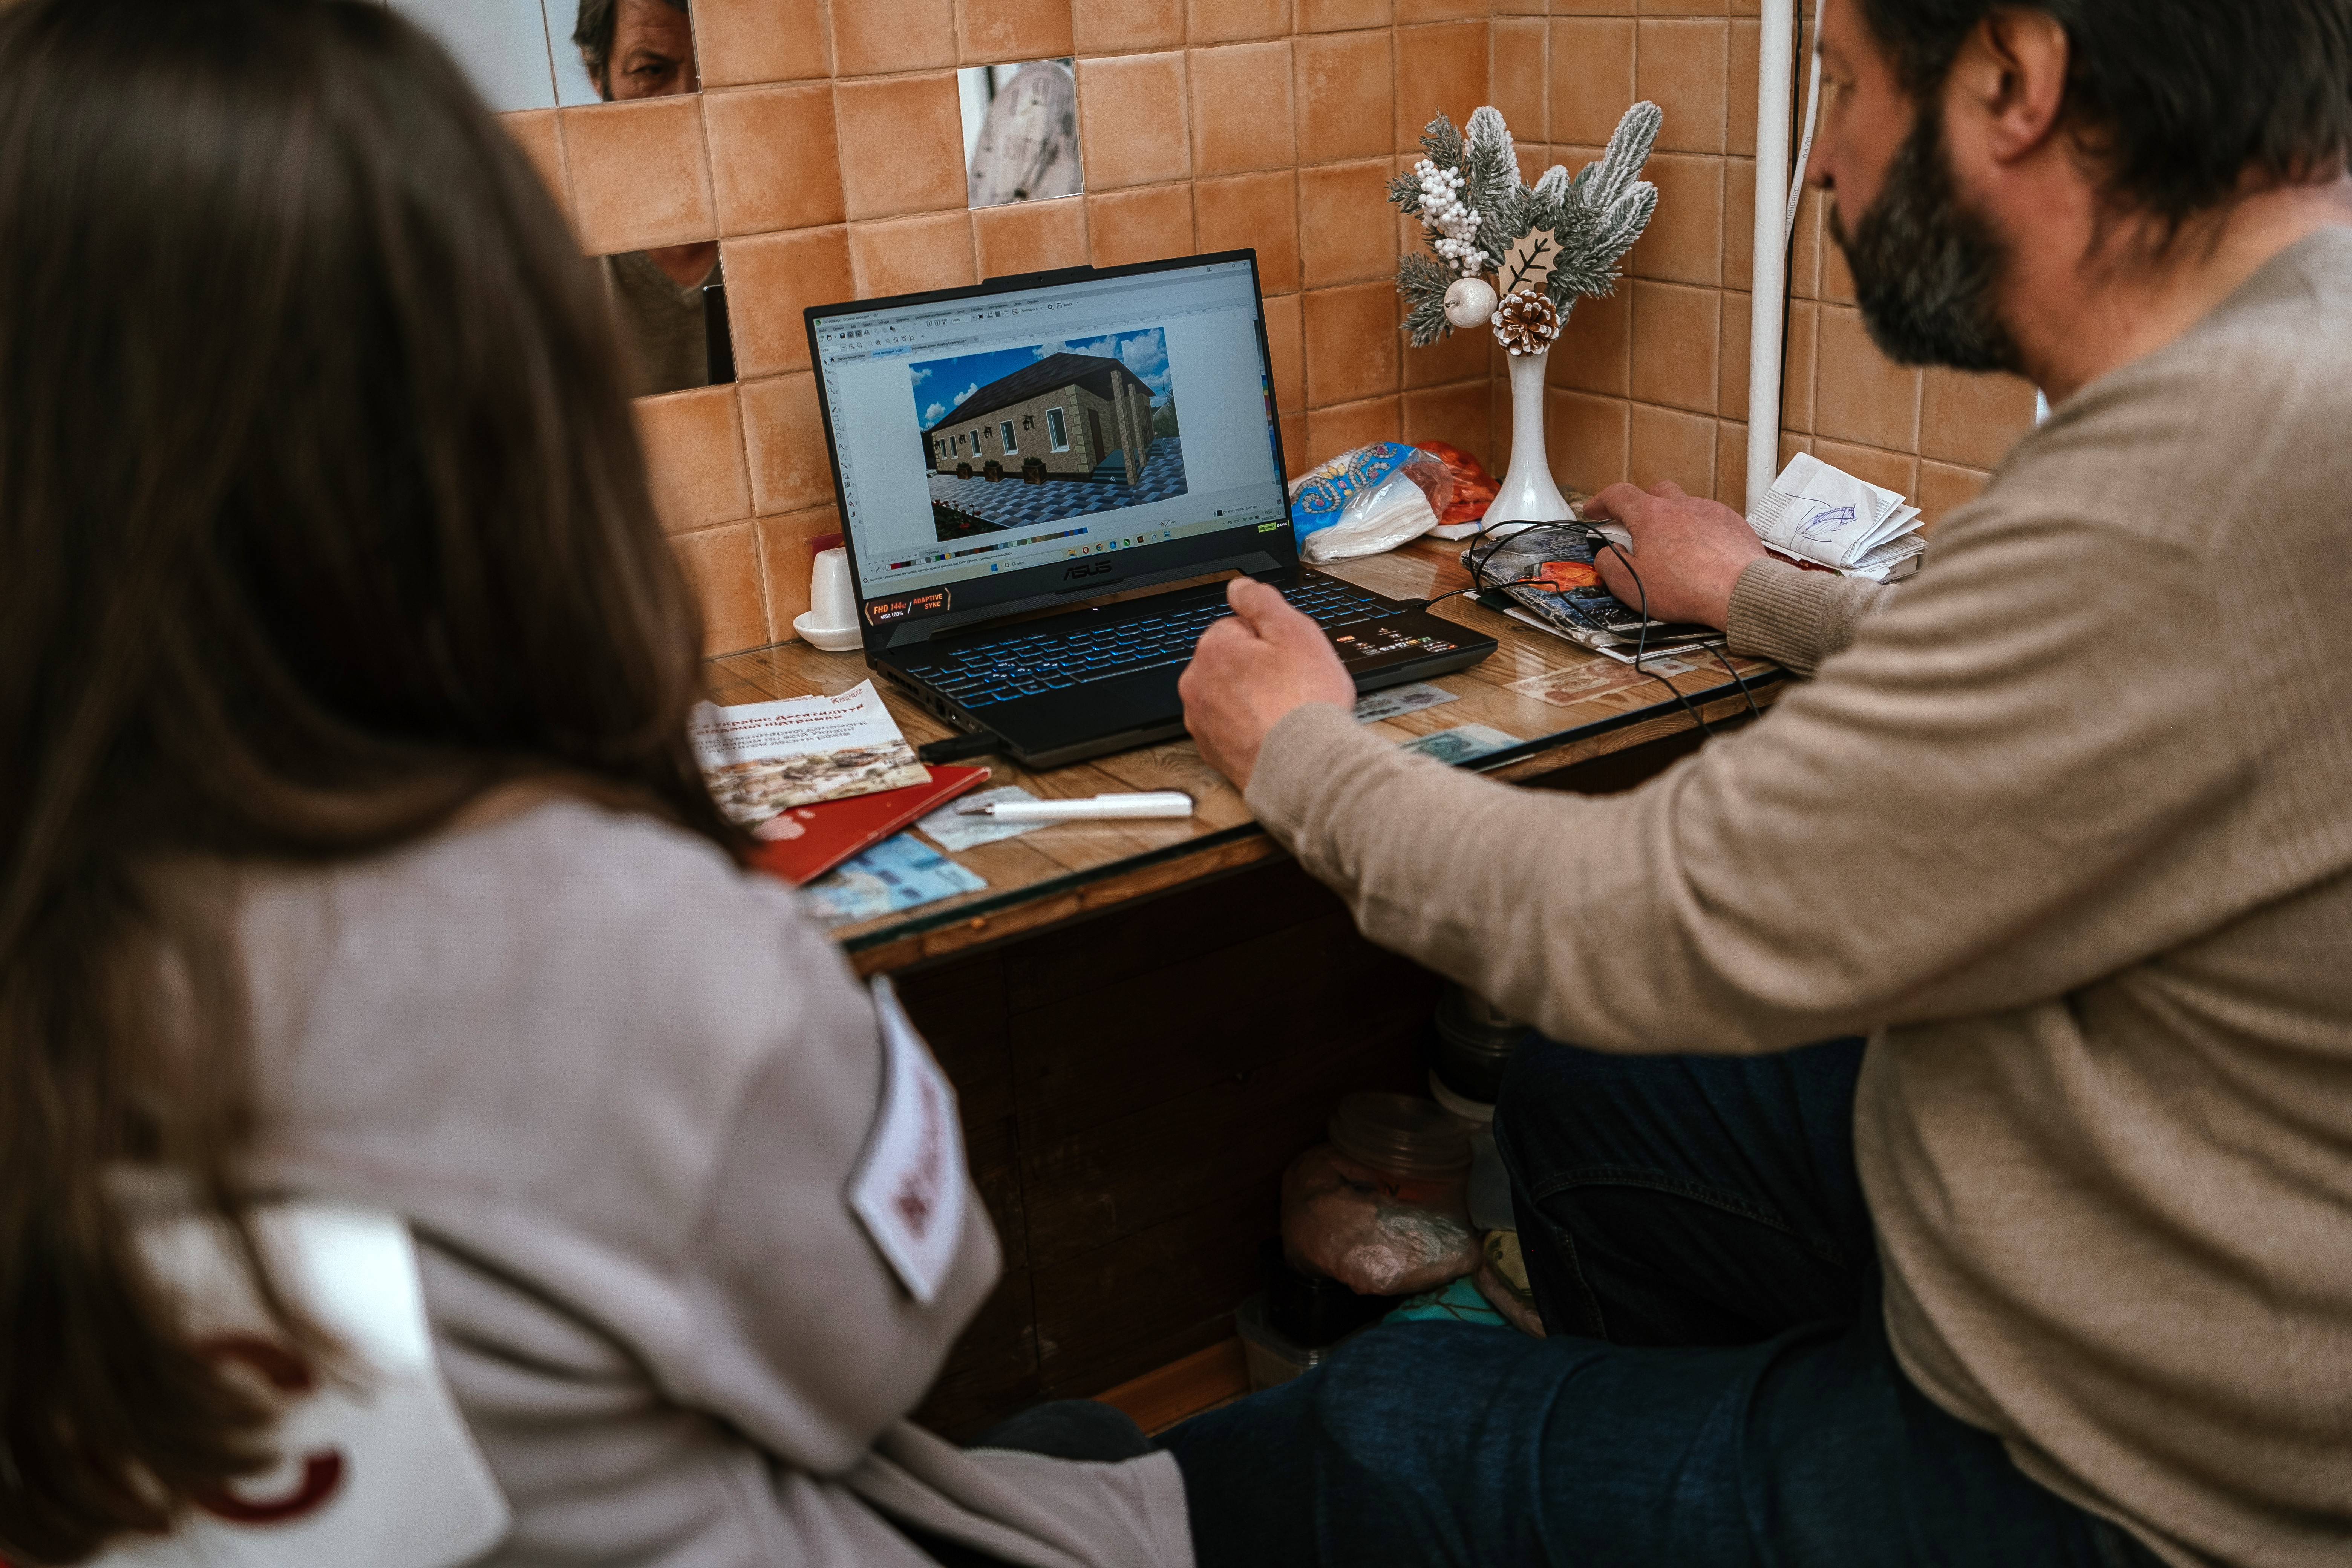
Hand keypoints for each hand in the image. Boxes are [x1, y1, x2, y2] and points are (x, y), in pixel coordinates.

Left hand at [1179, 576, 1355, 791]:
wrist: (1303, 767)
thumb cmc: (1303, 703)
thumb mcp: (1295, 632)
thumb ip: (1262, 602)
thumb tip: (1240, 587)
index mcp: (1214, 648)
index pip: (1237, 627)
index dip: (1269, 640)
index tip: (1287, 656)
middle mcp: (1197, 683)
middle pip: (1230, 661)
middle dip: (1256, 668)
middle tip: (1290, 683)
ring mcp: (1201, 719)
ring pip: (1228, 694)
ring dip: (1251, 697)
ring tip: (1283, 710)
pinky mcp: (1211, 750)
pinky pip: (1229, 727)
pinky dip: (1247, 727)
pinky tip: (1272, 732)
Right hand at [1580, 480, 1764, 629]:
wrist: (1739, 592)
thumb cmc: (1688, 588)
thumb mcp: (1630, 585)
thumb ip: (1609, 564)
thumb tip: (1607, 555)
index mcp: (1651, 515)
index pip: (1618, 495)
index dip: (1601, 501)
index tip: (1595, 510)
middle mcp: (1681, 506)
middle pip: (1654, 493)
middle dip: (1640, 506)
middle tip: (1635, 528)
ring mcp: (1710, 512)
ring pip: (1685, 506)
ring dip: (1672, 521)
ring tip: (1671, 549)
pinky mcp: (1733, 524)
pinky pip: (1709, 520)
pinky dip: (1699, 532)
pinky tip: (1700, 555)